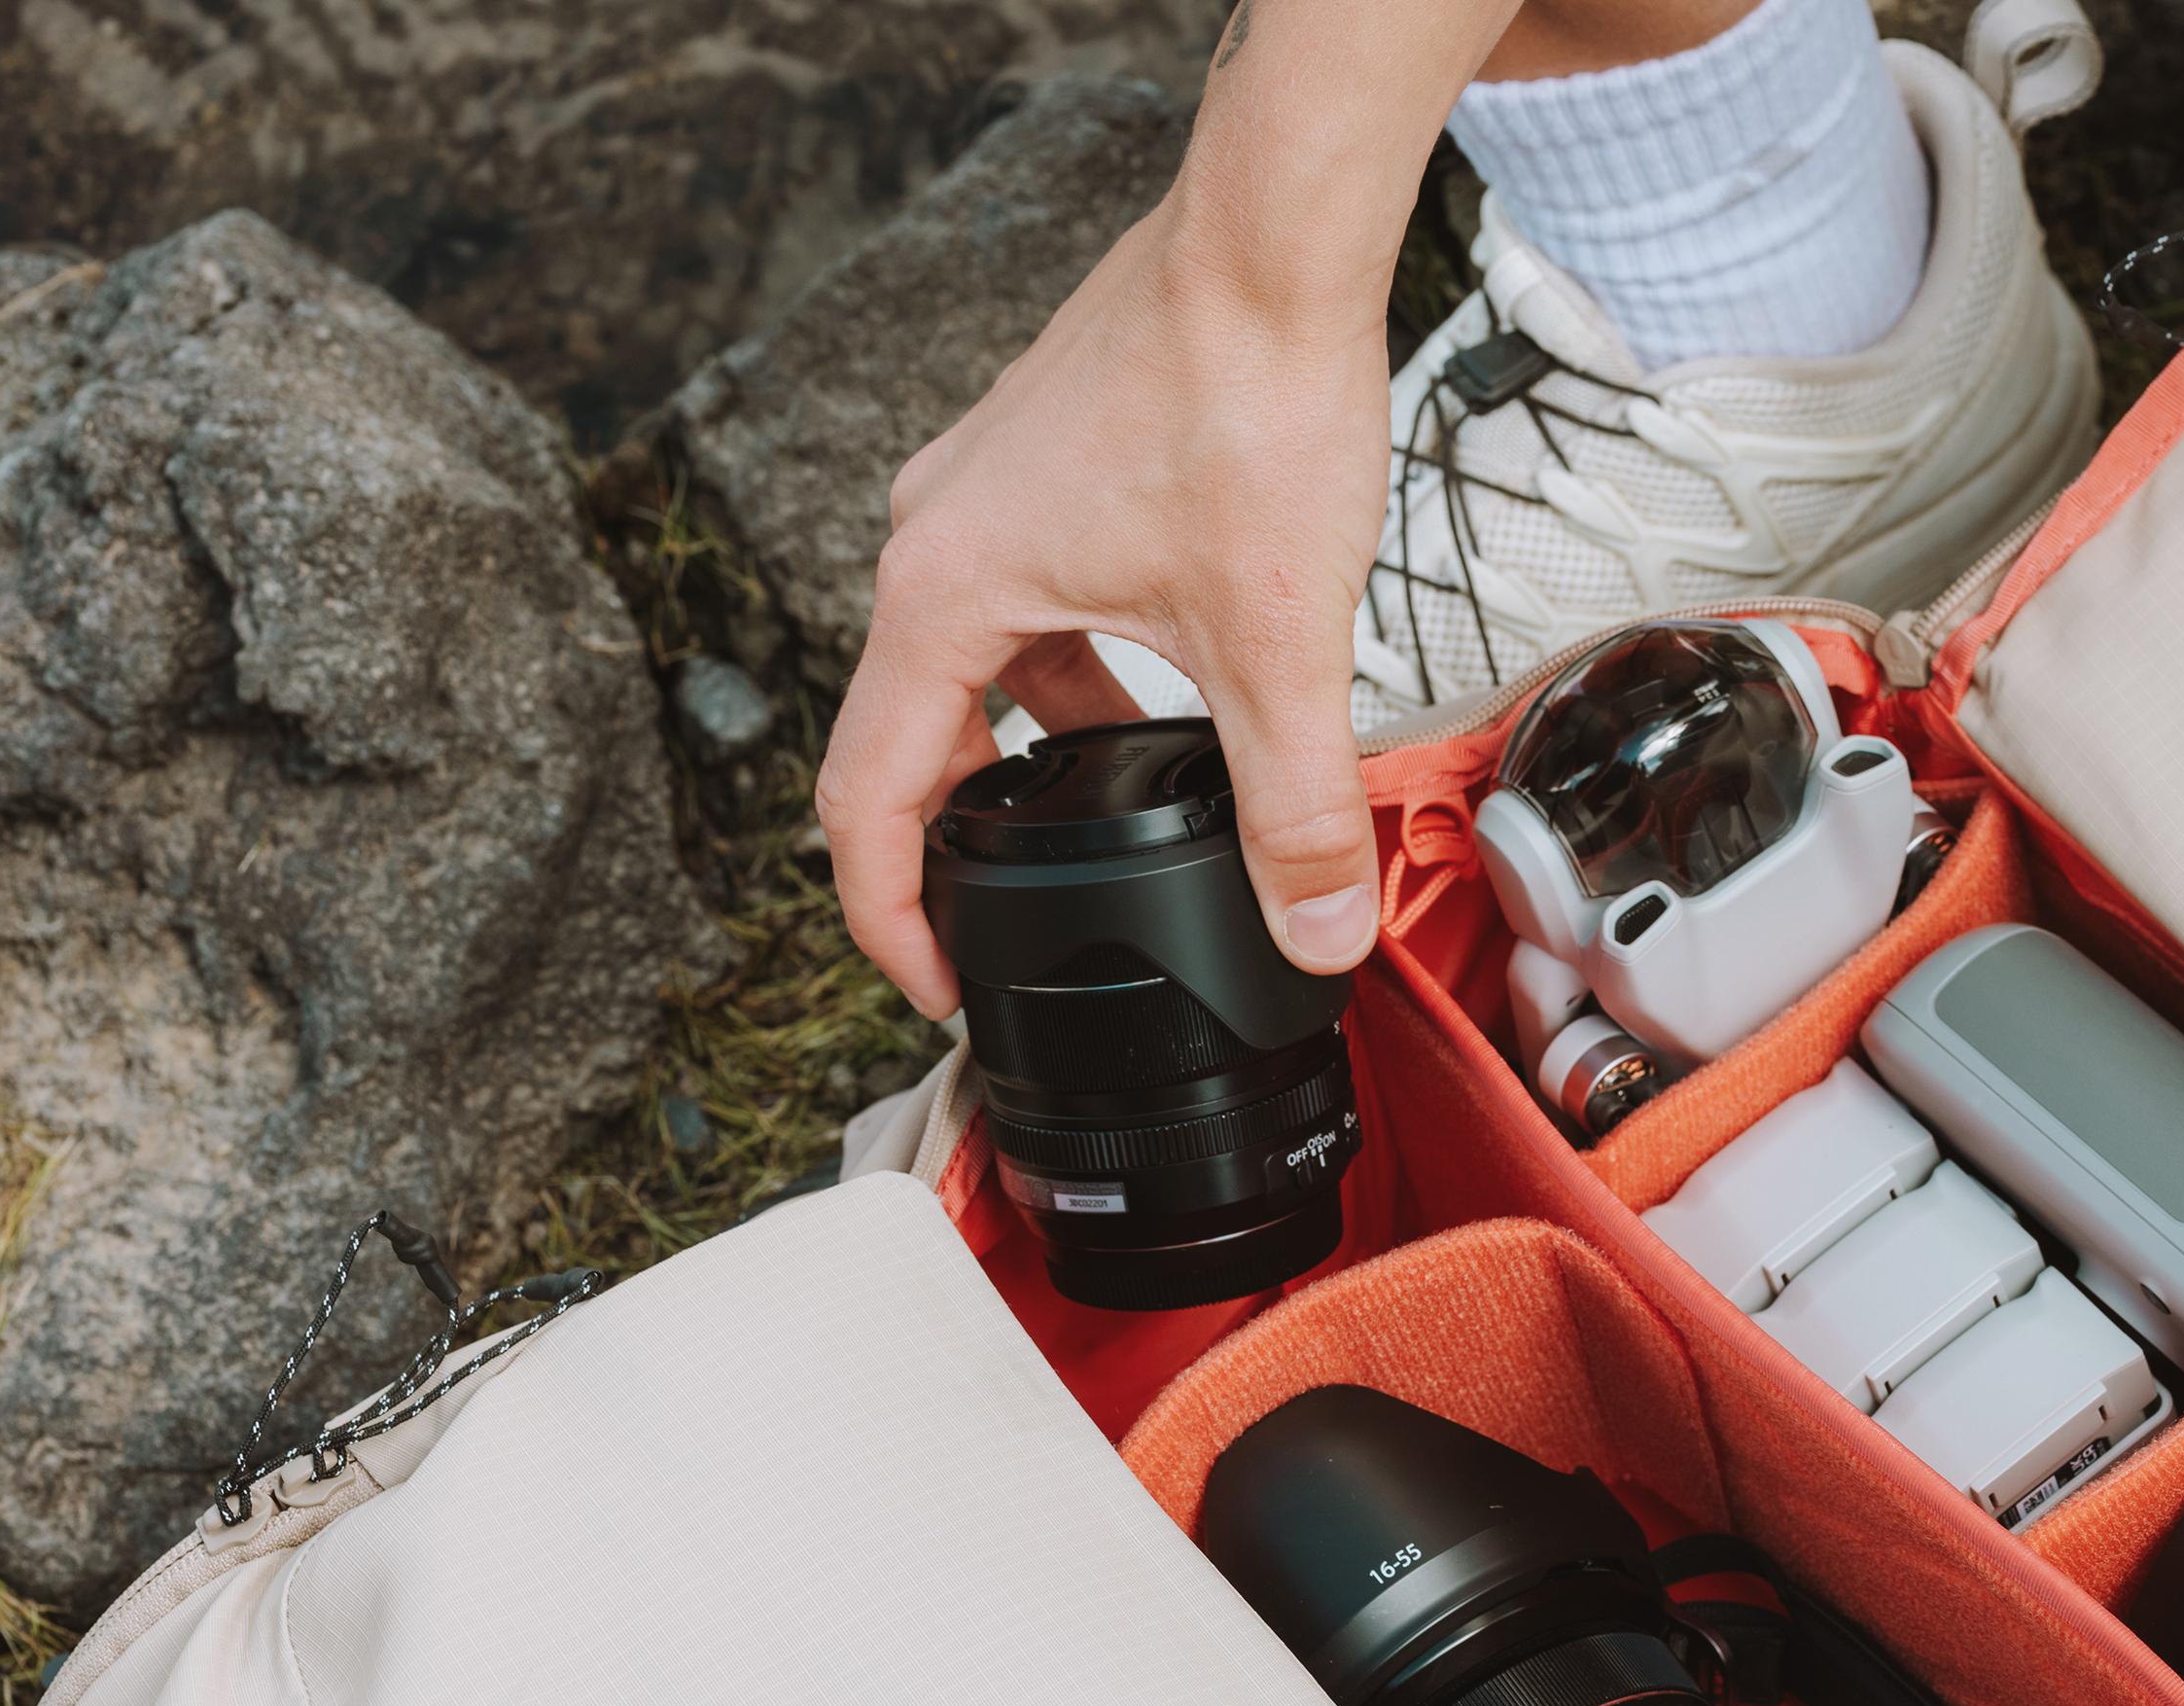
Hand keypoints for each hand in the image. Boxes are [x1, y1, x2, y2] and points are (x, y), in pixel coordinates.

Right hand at [815, 195, 1395, 1020]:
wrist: (1276, 241)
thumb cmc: (1247, 397)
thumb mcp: (1277, 642)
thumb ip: (1296, 805)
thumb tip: (1317, 929)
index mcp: (942, 595)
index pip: (865, 802)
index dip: (891, 919)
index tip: (938, 986)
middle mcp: (931, 537)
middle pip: (911, 736)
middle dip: (969, 839)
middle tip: (1028, 918)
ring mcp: (981, 490)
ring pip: (977, 665)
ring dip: (1036, 746)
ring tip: (1118, 815)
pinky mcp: (1041, 460)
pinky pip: (1025, 601)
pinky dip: (1074, 668)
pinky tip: (1167, 692)